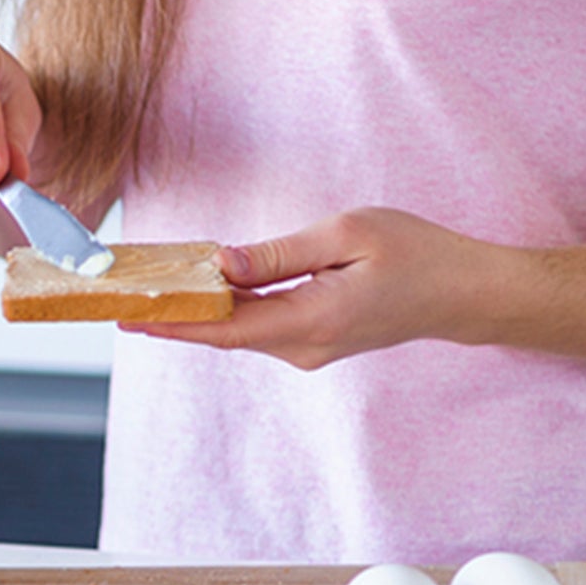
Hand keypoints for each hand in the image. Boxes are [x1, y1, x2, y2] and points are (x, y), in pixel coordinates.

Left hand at [122, 207, 498, 369]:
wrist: (466, 293)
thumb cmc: (415, 253)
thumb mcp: (345, 235)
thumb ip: (279, 254)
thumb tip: (222, 265)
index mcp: (312, 320)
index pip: (224, 328)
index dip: (172, 322)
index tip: (127, 315)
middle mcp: (306, 346)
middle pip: (223, 333)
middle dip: (172, 314)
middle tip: (120, 294)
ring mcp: (312, 348)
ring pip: (239, 330)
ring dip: (196, 311)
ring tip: (147, 287)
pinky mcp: (316, 339)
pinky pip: (259, 326)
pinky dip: (226, 310)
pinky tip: (200, 290)